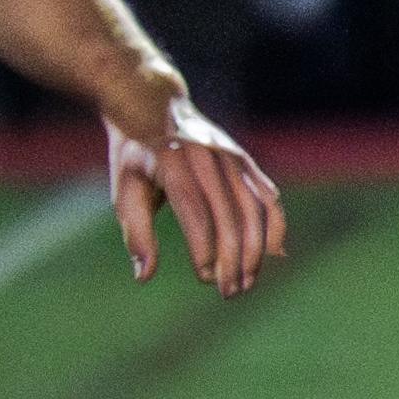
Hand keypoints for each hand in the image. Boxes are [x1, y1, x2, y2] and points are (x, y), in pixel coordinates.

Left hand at [105, 94, 283, 295]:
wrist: (153, 106)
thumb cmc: (134, 157)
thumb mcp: (124, 190)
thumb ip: (136, 234)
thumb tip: (144, 277)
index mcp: (173, 163)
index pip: (196, 214)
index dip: (204, 248)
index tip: (205, 278)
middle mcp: (206, 158)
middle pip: (229, 216)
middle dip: (234, 258)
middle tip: (231, 292)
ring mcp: (230, 157)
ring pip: (253, 209)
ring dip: (256, 249)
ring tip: (249, 281)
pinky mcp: (245, 160)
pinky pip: (267, 197)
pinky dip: (275, 225)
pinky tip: (274, 254)